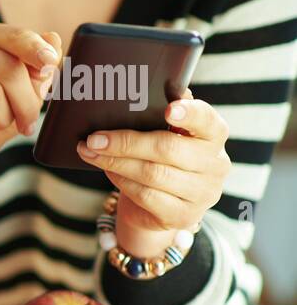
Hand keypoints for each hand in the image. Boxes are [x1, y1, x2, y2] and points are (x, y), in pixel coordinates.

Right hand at [0, 21, 61, 175]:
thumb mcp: (28, 89)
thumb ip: (41, 65)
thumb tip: (54, 40)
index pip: (15, 36)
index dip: (35, 50)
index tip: (51, 64)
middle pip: (7, 69)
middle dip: (26, 103)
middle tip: (29, 122)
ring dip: (3, 116)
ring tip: (0, 122)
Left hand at [76, 94, 230, 257]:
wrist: (163, 203)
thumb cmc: (163, 157)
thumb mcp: (166, 133)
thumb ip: (160, 112)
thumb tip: (139, 89)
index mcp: (214, 135)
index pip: (207, 121)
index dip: (189, 114)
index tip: (169, 109)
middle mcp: (215, 164)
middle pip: (167, 149)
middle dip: (125, 143)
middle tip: (94, 139)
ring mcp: (202, 193)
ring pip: (152, 174)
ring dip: (114, 162)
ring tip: (90, 152)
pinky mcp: (182, 215)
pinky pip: (145, 195)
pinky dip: (121, 181)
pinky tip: (107, 170)